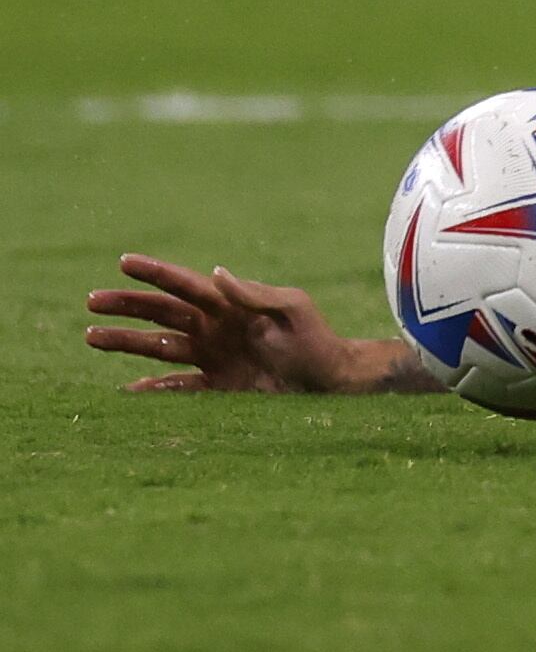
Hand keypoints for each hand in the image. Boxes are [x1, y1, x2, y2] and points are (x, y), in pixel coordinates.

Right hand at [84, 255, 369, 393]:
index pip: (185, 285)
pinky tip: (126, 390)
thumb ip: (254, 294)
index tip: (123, 261)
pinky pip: (175, 387)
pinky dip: (151, 390)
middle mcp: (214, 328)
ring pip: (158, 347)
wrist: (330, 381)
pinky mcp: (216, 387)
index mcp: (230, 304)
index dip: (155, 273)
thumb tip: (216, 272)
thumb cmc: (315, 340)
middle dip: (126, 306)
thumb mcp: (291, 310)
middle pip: (161, 313)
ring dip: (125, 343)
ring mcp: (212, 357)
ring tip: (89, 336)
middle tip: (91, 300)